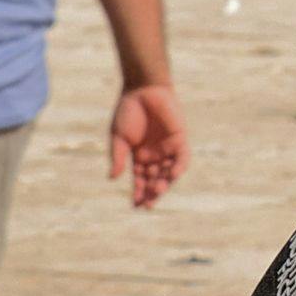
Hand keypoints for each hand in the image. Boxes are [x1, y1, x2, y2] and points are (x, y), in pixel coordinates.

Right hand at [110, 82, 187, 208]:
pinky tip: (172, 175)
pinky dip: (179, 167)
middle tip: (148, 204)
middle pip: (155, 179)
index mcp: (139, 156)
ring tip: (157, 191)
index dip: (139, 193)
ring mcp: (168, 148)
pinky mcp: (180, 138)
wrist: (142, 89)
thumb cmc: (128, 111)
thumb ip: (118, 158)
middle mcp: (154, 155)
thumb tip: (113, 179)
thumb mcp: (119, 138)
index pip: (140, 180)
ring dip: (165, 183)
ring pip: (169, 172)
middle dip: (152, 193)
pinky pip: (182, 157)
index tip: (136, 206)